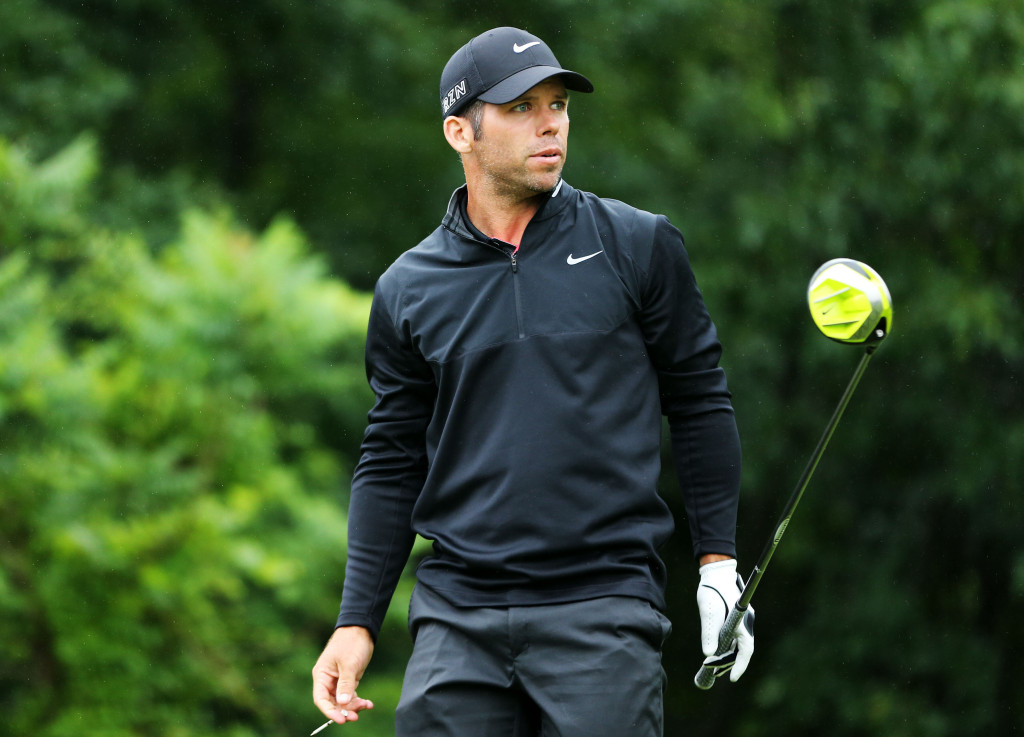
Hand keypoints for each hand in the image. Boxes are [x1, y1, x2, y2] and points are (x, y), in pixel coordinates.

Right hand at [312, 626, 375, 723]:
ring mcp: (338, 680)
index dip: (330, 711)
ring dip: (353, 706)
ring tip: (366, 706)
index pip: (321, 699)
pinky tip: (368, 703)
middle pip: (332, 702)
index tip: (341, 719)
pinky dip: (358, 700)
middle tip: (356, 717)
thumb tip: (342, 703)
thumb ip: (345, 684)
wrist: (361, 629)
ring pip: (342, 701)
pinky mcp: (348, 679)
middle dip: (343, 711)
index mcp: (322, 675)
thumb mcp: (349, 664)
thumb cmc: (351, 643)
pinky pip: (350, 695)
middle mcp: (328, 680)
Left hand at [696, 559, 754, 682]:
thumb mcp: (708, 610)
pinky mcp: (736, 620)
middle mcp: (746, 623)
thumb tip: (707, 654)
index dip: (740, 665)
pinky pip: (733, 638)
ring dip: (726, 656)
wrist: (716, 572)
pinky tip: (714, 652)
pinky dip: (725, 647)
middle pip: (741, 649)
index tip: (732, 679)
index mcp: (743, 621)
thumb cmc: (712, 589)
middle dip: (729, 663)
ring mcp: (743, 622)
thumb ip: (709, 632)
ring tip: (711, 666)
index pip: (746, 649)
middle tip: (713, 672)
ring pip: (737, 644)